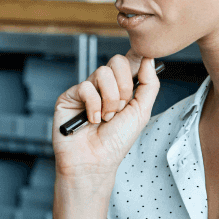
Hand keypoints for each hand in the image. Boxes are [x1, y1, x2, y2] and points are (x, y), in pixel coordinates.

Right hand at [51, 52, 161, 179]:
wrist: (95, 161)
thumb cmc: (116, 142)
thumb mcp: (141, 112)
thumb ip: (149, 85)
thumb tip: (148, 59)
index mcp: (121, 88)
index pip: (129, 62)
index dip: (137, 56)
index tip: (145, 56)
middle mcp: (104, 86)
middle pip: (117, 62)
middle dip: (124, 88)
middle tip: (120, 109)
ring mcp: (87, 90)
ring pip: (103, 73)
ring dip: (110, 100)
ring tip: (106, 118)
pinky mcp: (70, 96)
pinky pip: (86, 87)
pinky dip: (94, 107)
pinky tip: (92, 120)